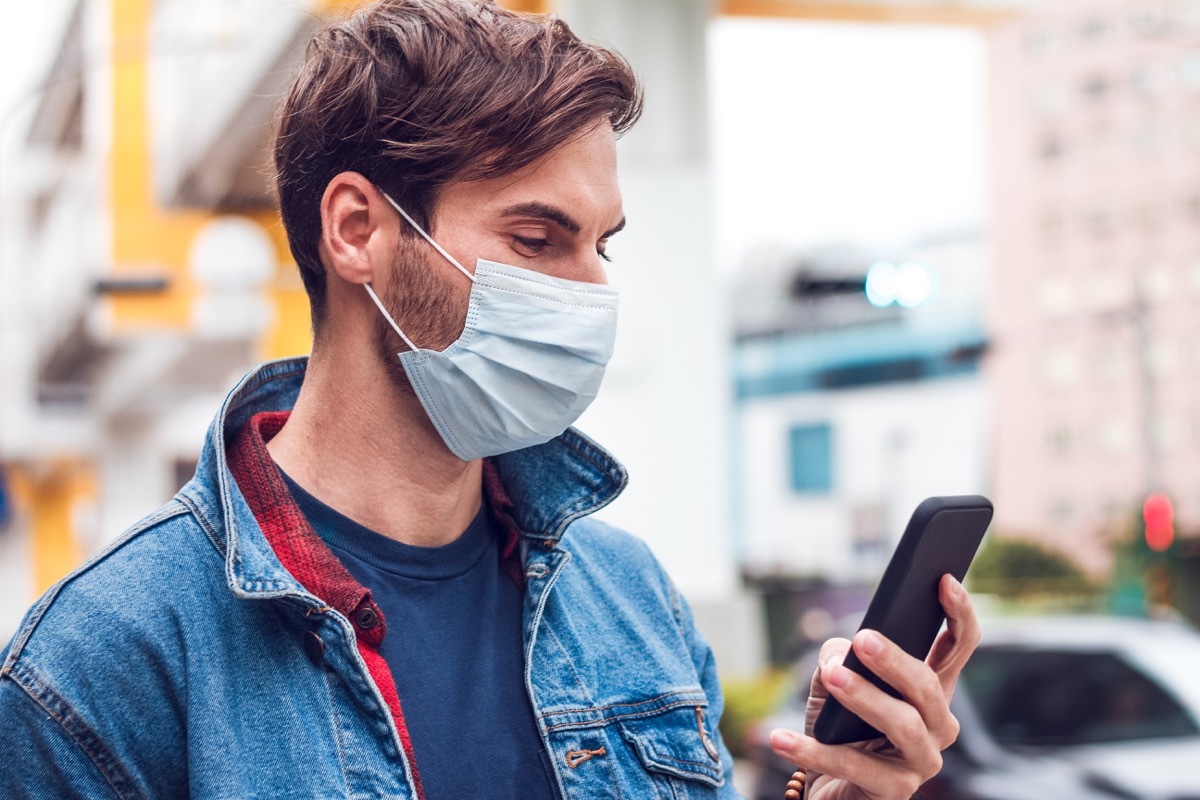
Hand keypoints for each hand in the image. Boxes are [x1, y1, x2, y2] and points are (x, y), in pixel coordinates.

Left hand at [768, 574, 979, 799]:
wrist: (828, 790)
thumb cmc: (837, 731)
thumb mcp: (834, 684)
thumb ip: (840, 659)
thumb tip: (841, 653)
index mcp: (930, 691)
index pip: (957, 647)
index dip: (958, 613)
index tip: (942, 580)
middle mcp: (938, 726)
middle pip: (927, 686)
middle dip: (895, 661)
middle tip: (863, 639)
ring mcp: (921, 761)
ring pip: (903, 724)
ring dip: (864, 697)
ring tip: (830, 675)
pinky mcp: (895, 792)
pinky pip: (854, 767)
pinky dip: (813, 751)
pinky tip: (780, 737)